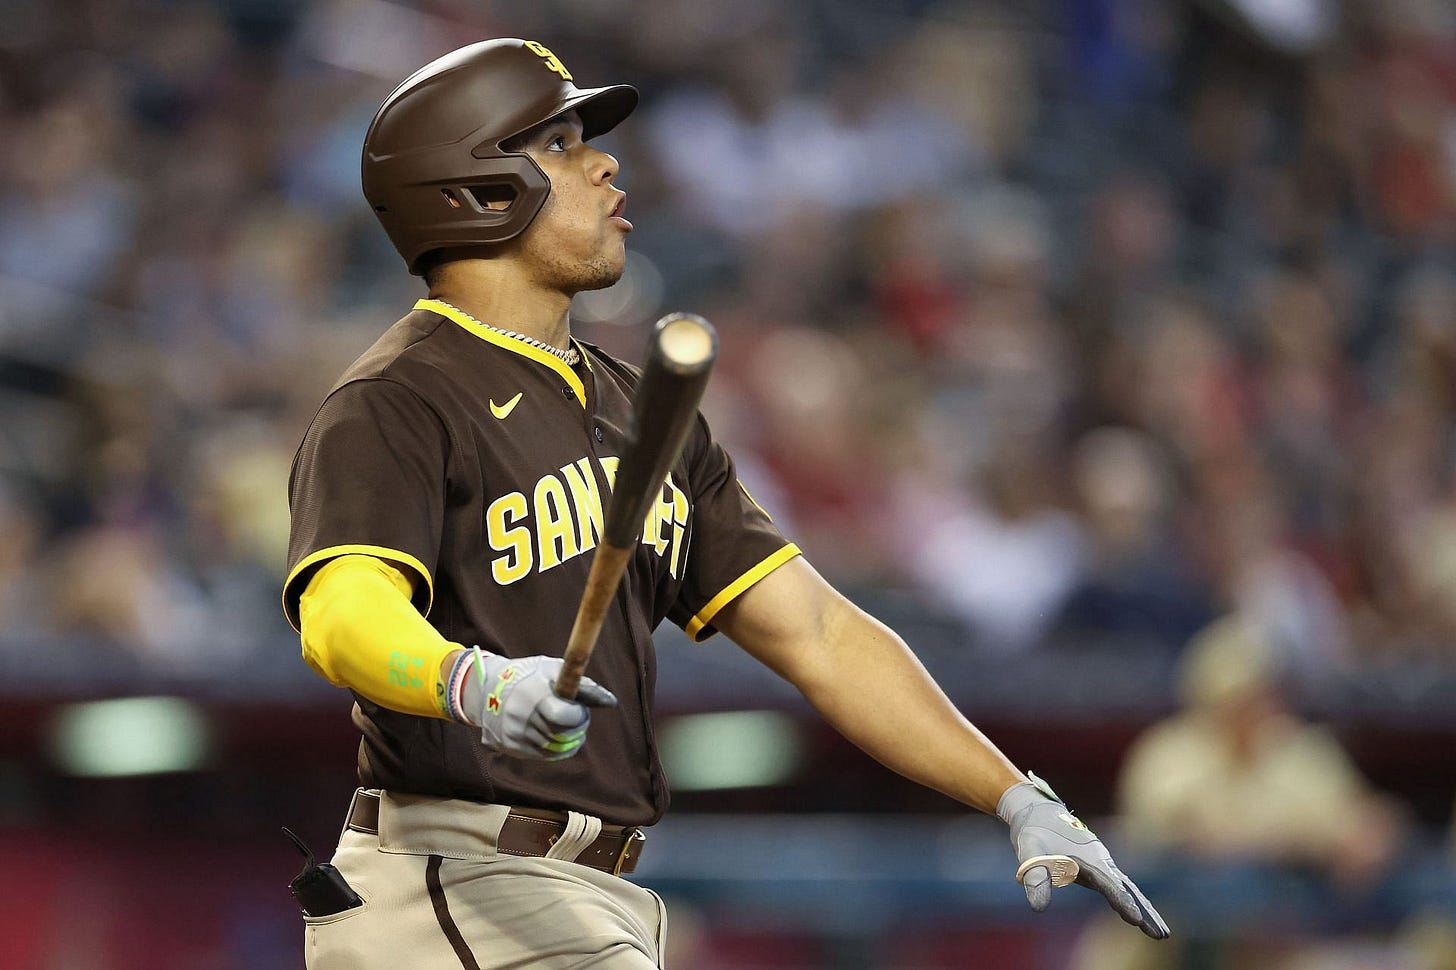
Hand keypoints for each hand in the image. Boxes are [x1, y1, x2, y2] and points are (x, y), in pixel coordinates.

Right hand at [450, 648, 616, 759]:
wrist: (486, 687)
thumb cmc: (528, 675)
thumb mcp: (551, 669)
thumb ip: (580, 683)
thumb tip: (610, 701)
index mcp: (532, 695)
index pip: (564, 717)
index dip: (579, 716)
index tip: (581, 710)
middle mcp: (520, 718)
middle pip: (563, 735)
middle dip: (577, 728)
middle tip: (578, 718)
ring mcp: (514, 735)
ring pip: (555, 748)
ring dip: (569, 739)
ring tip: (567, 725)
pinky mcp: (510, 747)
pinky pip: (544, 755)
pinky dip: (557, 748)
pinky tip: (557, 735)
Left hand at [998, 773, 1169, 939]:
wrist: (1039, 812)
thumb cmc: (1034, 832)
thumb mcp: (1029, 853)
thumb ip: (1035, 878)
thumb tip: (1038, 908)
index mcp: (1088, 857)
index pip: (1108, 884)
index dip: (1122, 901)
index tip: (1136, 919)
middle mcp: (1101, 861)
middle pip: (1128, 889)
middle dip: (1146, 911)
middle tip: (1162, 934)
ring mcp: (1102, 864)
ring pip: (1129, 889)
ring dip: (1145, 909)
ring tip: (1162, 933)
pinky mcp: (1099, 868)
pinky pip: (1121, 887)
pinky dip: (1133, 901)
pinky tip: (1143, 916)